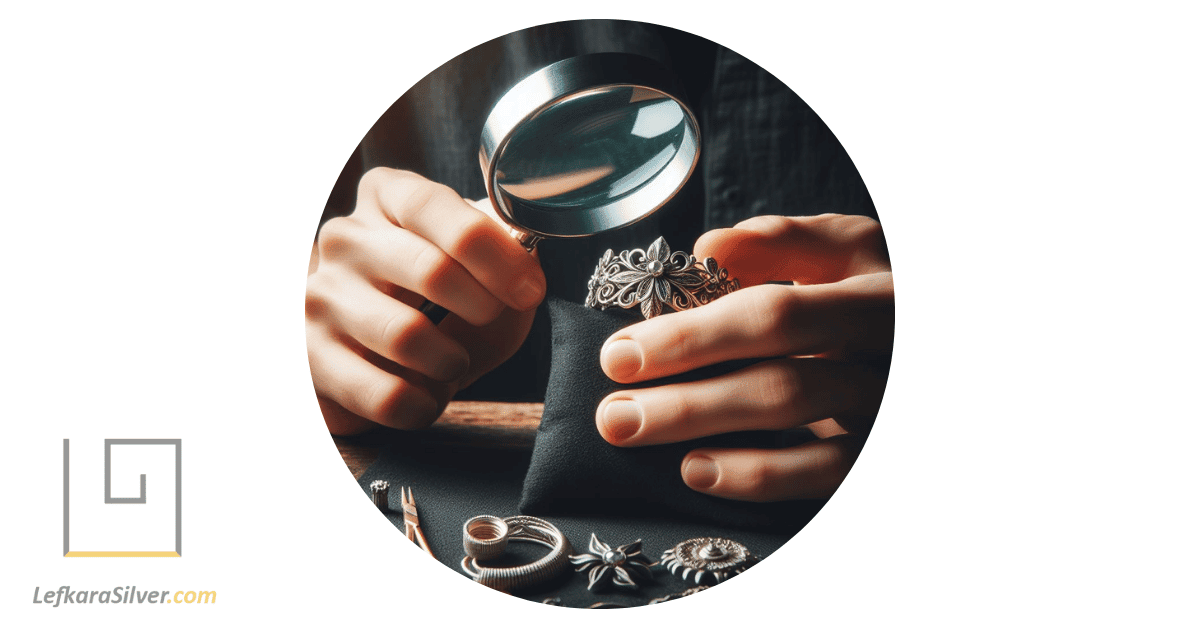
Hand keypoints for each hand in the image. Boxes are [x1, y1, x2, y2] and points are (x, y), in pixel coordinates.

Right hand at [307, 168, 544, 434]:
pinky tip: (424, 393)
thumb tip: (524, 282)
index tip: (529, 289)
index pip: (436, 207)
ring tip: (451, 361)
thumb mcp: (480, 277)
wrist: (364, 352)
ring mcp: (321, 296)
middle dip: (482, 306)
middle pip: (431, 269)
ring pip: (406, 336)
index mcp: (387, 197)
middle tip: (490, 321)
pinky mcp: (311, 357)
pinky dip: (423, 404)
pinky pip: (385, 394)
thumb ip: (508, 272)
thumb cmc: (436, 305)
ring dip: (451, 360)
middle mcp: (346, 238)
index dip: (495, 251)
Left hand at [595, 214, 891, 500]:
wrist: (920, 341)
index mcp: (873, 289)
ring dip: (705, 429)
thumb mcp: (843, 250)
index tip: (622, 352)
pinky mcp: (879, 453)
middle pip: (781, 378)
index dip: (694, 336)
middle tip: (614, 412)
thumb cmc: (871, 293)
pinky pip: (821, 474)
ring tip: (635, 431)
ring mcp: (887, 406)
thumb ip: (779, 242)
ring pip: (795, 426)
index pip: (776, 315)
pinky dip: (757, 476)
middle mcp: (890, 351)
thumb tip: (707, 247)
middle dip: (686, 395)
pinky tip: (696, 469)